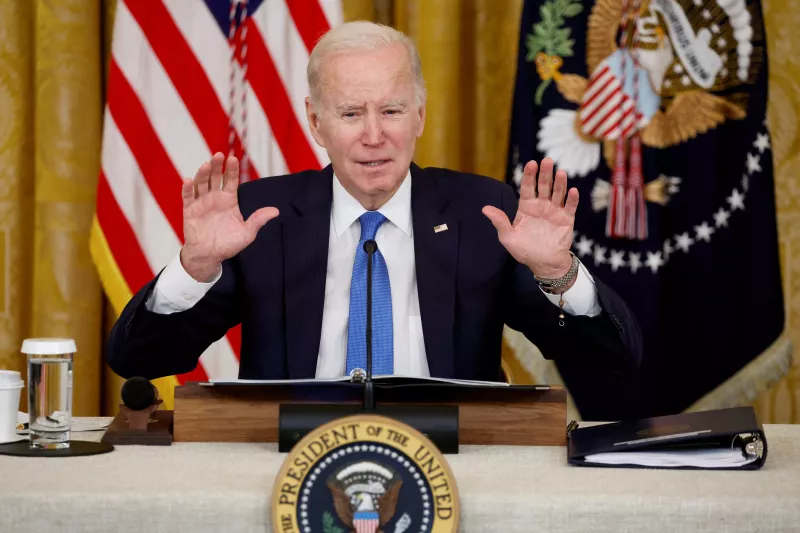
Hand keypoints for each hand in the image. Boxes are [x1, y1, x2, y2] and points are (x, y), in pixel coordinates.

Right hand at [181, 153, 278, 281]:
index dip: (231, 170)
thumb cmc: (229, 244)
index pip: (230, 180)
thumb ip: (258, 220)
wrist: (210, 256)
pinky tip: (188, 180)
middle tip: (219, 155)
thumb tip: (276, 211)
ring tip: (206, 165)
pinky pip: (188, 197)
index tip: (233, 158)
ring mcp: (201, 203)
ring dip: (203, 174)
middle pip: (215, 177)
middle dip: (217, 166)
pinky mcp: (190, 210)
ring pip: (201, 184)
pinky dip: (187, 189)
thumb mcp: (247, 233)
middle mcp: (215, 198)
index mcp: (229, 200)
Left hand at [483, 158, 577, 279]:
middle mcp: (541, 205)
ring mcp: (554, 211)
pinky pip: (570, 207)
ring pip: (558, 193)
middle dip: (545, 173)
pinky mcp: (566, 219)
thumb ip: (500, 222)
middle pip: (543, 186)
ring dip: (560, 183)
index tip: (531, 164)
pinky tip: (573, 191)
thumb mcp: (508, 237)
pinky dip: (572, 199)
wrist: (544, 263)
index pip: (527, 187)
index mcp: (526, 207)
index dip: (529, 176)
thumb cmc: (524, 250)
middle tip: (547, 160)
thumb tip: (484, 208)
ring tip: (560, 173)